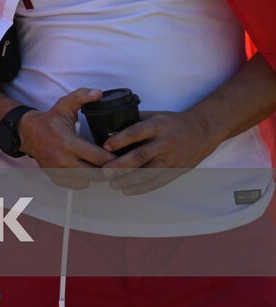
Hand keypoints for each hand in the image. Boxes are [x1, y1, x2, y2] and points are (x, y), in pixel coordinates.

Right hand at [17, 88, 111, 187]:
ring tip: (106, 167)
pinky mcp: (56, 177)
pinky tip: (89, 171)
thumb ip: (81, 96)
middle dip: (111, 170)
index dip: (115, 158)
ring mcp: (59, 171)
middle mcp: (64, 160)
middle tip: (120, 164)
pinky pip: (77, 185)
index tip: (124, 155)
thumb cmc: (49, 120)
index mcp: (69, 143)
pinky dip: (86, 180)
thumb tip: (99, 93)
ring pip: (89, 181)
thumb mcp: (64, 105)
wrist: (27, 133)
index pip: (99, 157)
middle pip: (97, 174)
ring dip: (99, 176)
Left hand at [99, 110, 218, 194]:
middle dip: (121, 165)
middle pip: (141, 156)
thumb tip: (108, 127)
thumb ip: (134, 121)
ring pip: (149, 172)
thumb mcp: (155, 116)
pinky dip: (142, 188)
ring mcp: (172, 158)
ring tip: (113, 184)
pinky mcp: (176, 170)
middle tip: (105, 171)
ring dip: (130, 180)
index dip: (121, 139)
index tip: (105, 146)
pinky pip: (158, 181)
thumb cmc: (172, 123)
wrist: (203, 131)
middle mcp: (165, 143)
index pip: (137, 132)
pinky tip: (128, 190)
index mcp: (158, 126)